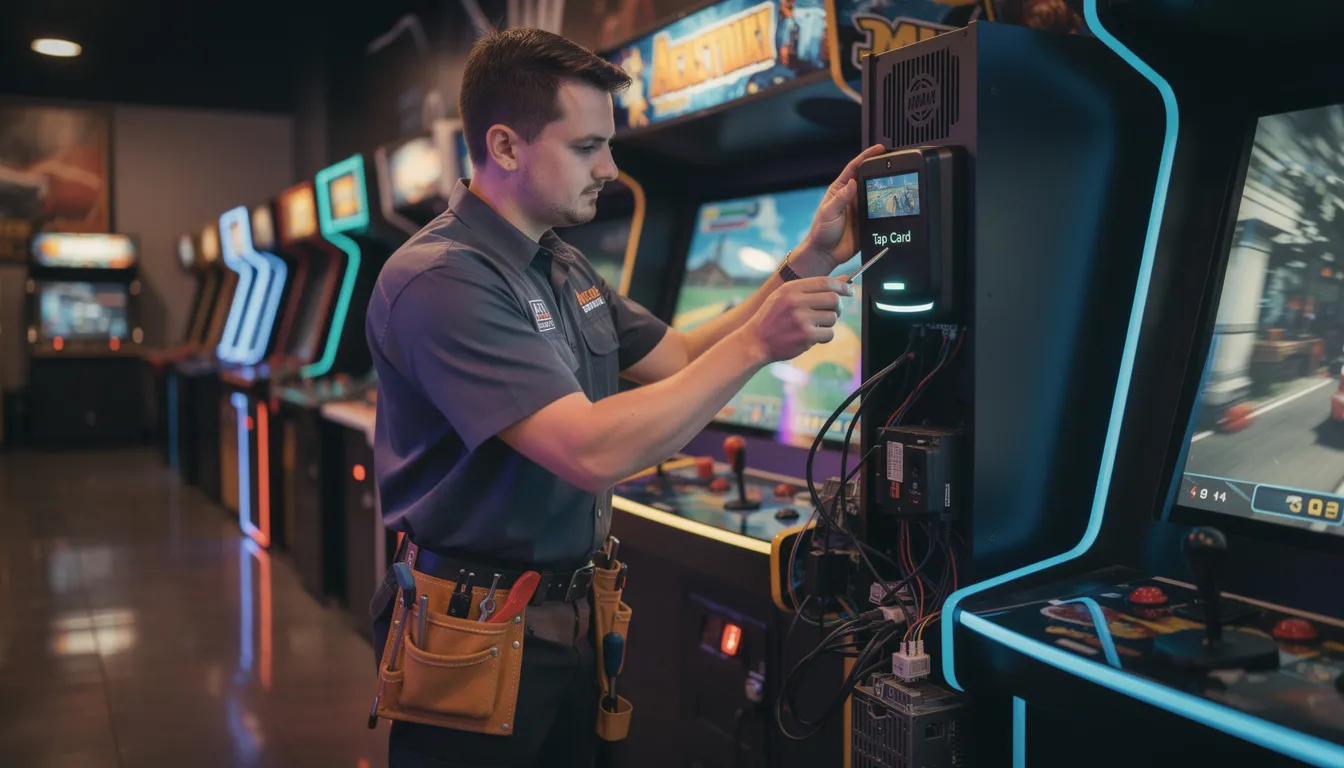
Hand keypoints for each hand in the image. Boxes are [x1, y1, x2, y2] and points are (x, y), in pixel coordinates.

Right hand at [744, 276, 852, 362]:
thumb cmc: (772, 318)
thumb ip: (811, 288)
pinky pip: (829, 333)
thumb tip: (844, 281)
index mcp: (791, 289)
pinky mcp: (805, 336)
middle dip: (838, 306)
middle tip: (832, 312)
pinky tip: (812, 336)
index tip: (849, 291)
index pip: (825, 282)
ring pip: (833, 317)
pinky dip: (825, 336)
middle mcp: (796, 301)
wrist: (755, 341)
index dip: (841, 286)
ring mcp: (801, 319)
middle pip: (833, 299)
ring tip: (815, 326)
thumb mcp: (785, 297)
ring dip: (828, 323)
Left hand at [793, 144, 887, 275]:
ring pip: (877, 193)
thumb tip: (851, 183)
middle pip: (868, 178)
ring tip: (896, 182)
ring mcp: (860, 208)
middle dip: (880, 169)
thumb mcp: (828, 212)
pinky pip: (880, 211)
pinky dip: (887, 207)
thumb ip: (840, 199)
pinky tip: (894, 204)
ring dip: (885, 188)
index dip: (866, 156)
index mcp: (840, 190)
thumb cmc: (821, 232)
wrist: (826, 254)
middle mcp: (851, 197)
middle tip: (893, 164)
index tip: (878, 149)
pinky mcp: (867, 220)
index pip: (854, 167)